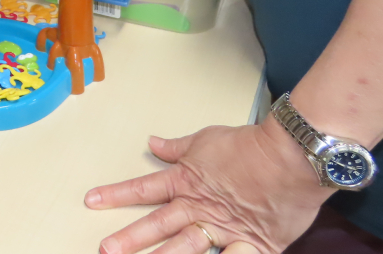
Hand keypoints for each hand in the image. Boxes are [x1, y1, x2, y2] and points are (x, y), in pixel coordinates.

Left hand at [85, 118, 333, 253]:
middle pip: (157, 225)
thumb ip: (177, 147)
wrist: (292, 156)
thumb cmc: (249, 145)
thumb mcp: (205, 139)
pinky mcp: (253, 245)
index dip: (115, 195)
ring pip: (186, 249)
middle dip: (129, 239)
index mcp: (186, 181)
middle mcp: (199, 208)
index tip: (91, 201)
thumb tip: (154, 143)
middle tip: (105, 249)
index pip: (142, 189)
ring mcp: (224, 229)